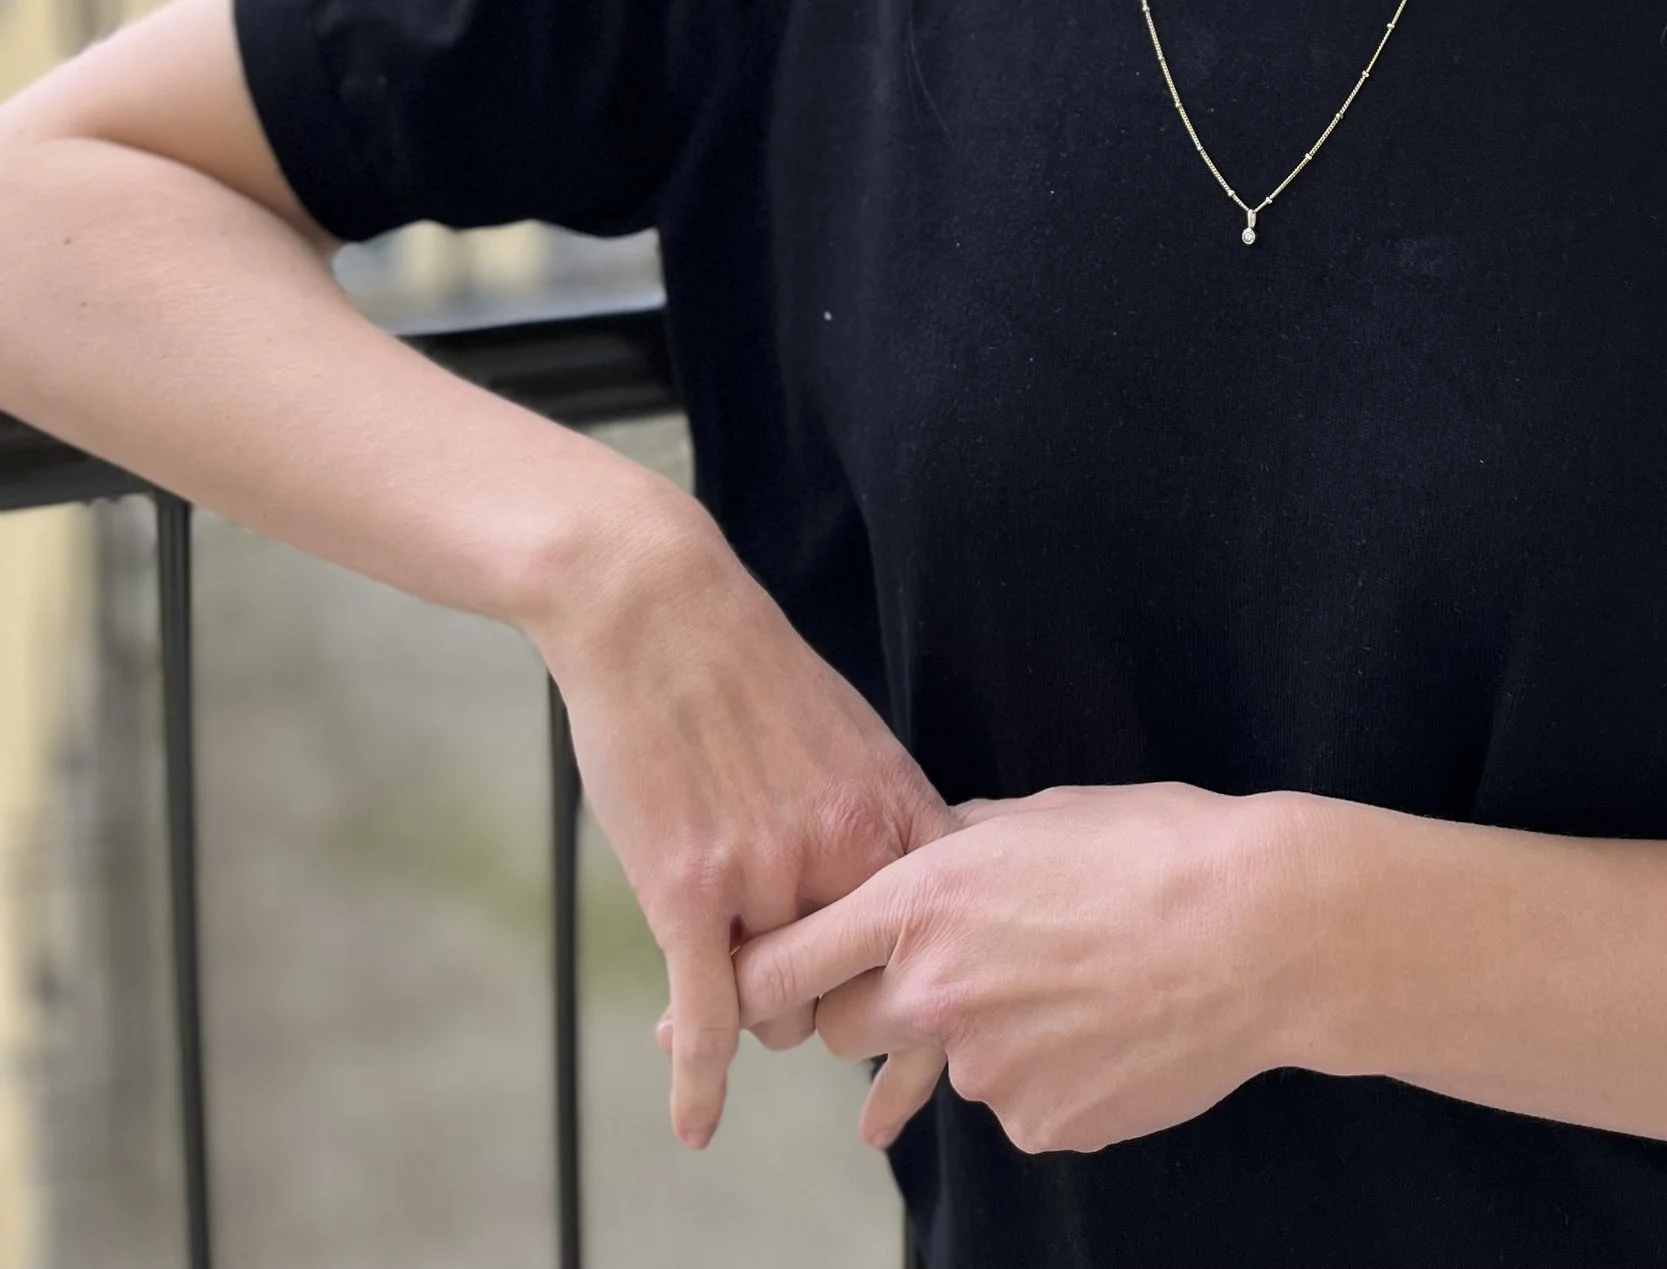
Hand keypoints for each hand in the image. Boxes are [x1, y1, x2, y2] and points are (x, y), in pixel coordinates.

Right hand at [532, 485, 953, 1148]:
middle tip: (807, 1003)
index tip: (935, 1048)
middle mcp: (845, 849)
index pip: (939, 942)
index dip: (936, 1001)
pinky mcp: (688, 889)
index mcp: (894, 808)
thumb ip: (880, 824)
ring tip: (721, 963)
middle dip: (831, 1006)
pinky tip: (697, 1121)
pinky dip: (702, 1080)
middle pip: (858, 990)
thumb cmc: (751, 673)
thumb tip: (914, 897)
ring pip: (778, 1006)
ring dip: (753, 1003)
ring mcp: (766, 873)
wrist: (660, 610)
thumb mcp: (850, 739)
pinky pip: (709, 1016)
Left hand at [734, 782, 1319, 1156]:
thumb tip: (922, 856)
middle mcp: (935, 995)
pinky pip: (1019, 1102)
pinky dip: (1046, 1070)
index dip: (749, 978)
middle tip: (931, 976)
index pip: (784, 963)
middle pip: (840, 1029)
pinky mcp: (1042, 1127)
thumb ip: (957, 842)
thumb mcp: (1040, 814)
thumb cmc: (1158, 849)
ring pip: (946, 1063)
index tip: (723, 991)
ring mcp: (988, 1072)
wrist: (1262, 933)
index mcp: (924, 902)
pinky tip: (1108, 1023)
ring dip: (979, 1033)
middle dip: (865, 1008)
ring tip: (1071, 983)